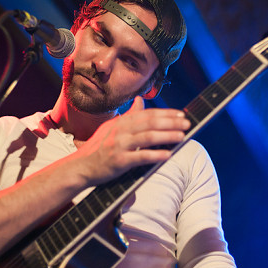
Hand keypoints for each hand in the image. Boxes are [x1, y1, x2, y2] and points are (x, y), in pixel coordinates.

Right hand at [75, 96, 189, 185]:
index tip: (180, 114)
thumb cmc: (98, 147)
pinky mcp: (119, 161)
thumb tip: (140, 101)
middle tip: (186, 123)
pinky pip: (141, 157)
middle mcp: (120, 131)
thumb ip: (128, 115)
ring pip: (148, 137)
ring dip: (167, 136)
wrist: (81, 166)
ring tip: (182, 136)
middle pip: (150, 123)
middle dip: (170, 122)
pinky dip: (156, 155)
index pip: (147, 114)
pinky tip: (167, 155)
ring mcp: (119, 145)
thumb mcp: (111, 127)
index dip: (165, 113)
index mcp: (120, 122)